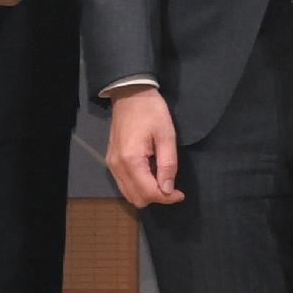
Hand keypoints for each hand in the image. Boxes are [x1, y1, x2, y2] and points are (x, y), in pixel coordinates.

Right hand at [105, 85, 181, 207]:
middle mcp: (117, 166)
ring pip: (128, 194)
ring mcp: (112, 164)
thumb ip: (168, 164)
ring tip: (161, 180)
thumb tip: (168, 190)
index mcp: (131, 160)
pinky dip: (138, 186)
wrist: (130, 94)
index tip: (181, 193)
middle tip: (171, 186)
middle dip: (157, 197)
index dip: (167, 198)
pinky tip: (150, 174)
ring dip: (147, 193)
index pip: (149, 192)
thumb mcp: (167, 135)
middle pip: (137, 198)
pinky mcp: (111, 161)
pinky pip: (124, 184)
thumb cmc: (151, 111)